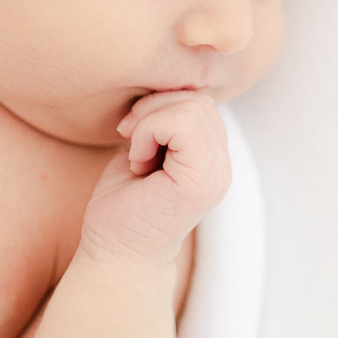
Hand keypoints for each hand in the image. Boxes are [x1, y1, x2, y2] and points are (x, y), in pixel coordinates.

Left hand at [79, 90, 230, 266]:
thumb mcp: (146, 149)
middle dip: (153, 110)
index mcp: (211, 157)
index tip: (132, 133)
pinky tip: (137, 162)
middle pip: (197, 99)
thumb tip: (163, 83)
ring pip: (191, 107)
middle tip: (131, 142)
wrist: (116, 254)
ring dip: (149, 123)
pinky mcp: (202, 181)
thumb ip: (165, 122)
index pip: (199, 100)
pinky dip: (148, 133)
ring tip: (137, 156)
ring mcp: (217, 174)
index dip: (161, 105)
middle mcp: (222, 165)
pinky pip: (181, 123)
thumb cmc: (123, 206)